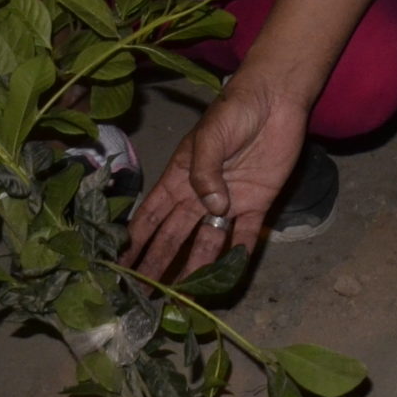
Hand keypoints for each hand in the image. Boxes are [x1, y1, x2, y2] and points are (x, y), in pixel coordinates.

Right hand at [126, 73, 309, 277]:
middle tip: (145, 294)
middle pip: (175, 236)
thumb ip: (204, 173)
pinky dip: (238, 255)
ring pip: (207, 241)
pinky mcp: (258, 202)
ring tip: (183, 297)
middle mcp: (200, 195)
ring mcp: (229, 201)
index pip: (152, 216)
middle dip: (158, 263)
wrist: (275, 99)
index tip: (121, 267)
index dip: (136, 241)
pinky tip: (229, 278)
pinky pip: (246, 234)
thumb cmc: (234, 111)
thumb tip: (211, 210)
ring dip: (195, 267)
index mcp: (179, 178)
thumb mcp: (210, 137)